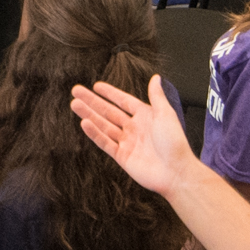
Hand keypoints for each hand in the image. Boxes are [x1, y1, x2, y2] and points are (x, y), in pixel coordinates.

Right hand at [67, 74, 199, 199]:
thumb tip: (155, 77)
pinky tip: (84, 123)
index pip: (123, 101)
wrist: (175, 172)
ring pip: (103, 125)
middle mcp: (134, 128)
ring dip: (89, 114)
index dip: (110, 93)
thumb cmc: (175, 142)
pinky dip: (95, 133)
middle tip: (76, 91)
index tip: (96, 86)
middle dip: (92, 101)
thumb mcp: (165, 114)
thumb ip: (156, 96)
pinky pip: (105, 142)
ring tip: (74, 104)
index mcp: (145, 116)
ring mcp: (127, 142)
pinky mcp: (122, 156)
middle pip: (108, 111)